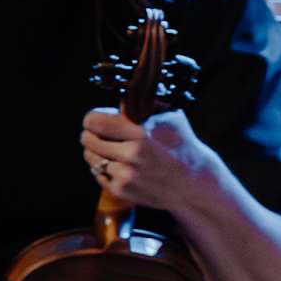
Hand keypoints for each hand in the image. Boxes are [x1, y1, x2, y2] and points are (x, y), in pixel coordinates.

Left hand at [83, 106, 219, 215]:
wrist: (194, 182)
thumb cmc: (181, 144)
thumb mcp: (169, 117)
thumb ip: (143, 103)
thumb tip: (123, 90)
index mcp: (140, 131)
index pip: (93, 121)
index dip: (94, 118)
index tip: (100, 119)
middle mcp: (131, 154)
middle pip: (86, 139)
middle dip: (92, 134)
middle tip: (104, 135)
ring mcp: (125, 174)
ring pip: (90, 157)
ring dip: (98, 152)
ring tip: (114, 150)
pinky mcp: (122, 190)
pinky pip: (97, 174)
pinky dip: (105, 169)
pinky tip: (122, 166)